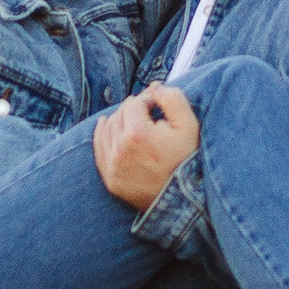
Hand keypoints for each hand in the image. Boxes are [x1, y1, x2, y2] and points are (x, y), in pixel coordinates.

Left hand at [95, 86, 199, 204]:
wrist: (185, 200)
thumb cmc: (188, 160)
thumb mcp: (189, 124)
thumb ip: (172, 98)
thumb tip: (154, 87)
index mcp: (137, 133)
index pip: (134, 103)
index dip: (148, 100)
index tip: (157, 104)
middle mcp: (119, 149)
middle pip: (120, 114)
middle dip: (134, 110)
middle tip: (149, 113)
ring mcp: (112, 166)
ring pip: (108, 129)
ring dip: (120, 120)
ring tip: (134, 120)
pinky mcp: (110, 180)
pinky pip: (99, 149)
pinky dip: (102, 134)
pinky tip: (105, 124)